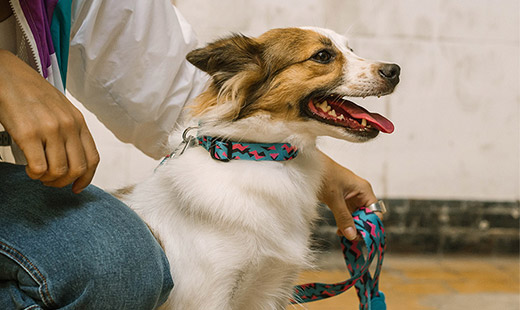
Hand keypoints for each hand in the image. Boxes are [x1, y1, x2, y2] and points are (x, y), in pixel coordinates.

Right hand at [0, 50, 98, 192]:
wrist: (7, 74)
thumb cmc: (32, 92)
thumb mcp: (61, 109)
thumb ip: (70, 131)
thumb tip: (73, 158)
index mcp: (79, 122)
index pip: (92, 159)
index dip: (86, 178)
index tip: (77, 187)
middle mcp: (68, 126)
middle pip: (77, 169)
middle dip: (64, 182)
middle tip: (51, 181)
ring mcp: (50, 129)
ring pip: (58, 171)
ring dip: (47, 179)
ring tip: (38, 174)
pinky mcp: (28, 133)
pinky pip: (39, 167)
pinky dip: (34, 174)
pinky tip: (29, 169)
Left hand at [318, 151, 380, 239]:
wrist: (308, 165)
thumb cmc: (324, 175)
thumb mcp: (334, 198)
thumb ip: (343, 217)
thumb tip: (352, 235)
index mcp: (364, 190)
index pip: (375, 213)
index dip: (370, 226)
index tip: (360, 237)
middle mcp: (361, 194)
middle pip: (367, 216)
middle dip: (360, 229)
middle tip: (351, 240)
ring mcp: (352, 197)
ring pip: (358, 217)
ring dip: (352, 227)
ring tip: (344, 237)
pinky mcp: (343, 200)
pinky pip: (349, 215)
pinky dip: (346, 223)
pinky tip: (340, 231)